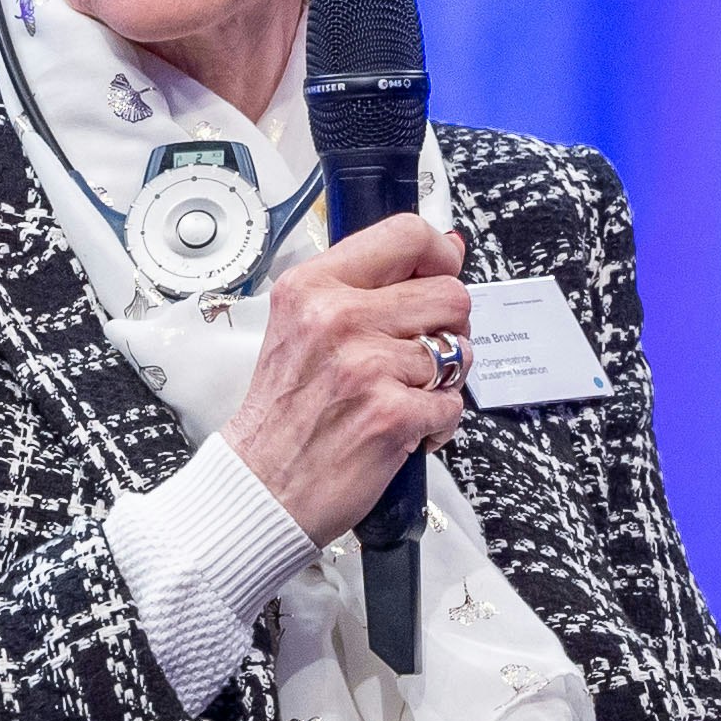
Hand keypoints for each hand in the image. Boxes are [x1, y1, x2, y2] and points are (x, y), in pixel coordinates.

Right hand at [219, 212, 472, 540]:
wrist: (262, 486)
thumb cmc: (283, 414)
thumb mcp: (301, 325)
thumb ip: (365, 288)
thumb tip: (446, 249)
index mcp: (313, 287)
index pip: (407, 234)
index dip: (440, 255)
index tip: (441, 273)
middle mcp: (337, 319)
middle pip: (450, 294)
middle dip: (448, 328)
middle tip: (417, 354)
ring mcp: (365, 366)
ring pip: (458, 351)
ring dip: (442, 379)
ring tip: (401, 394)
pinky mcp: (391, 415)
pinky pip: (452, 405)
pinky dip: (436, 424)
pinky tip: (400, 427)